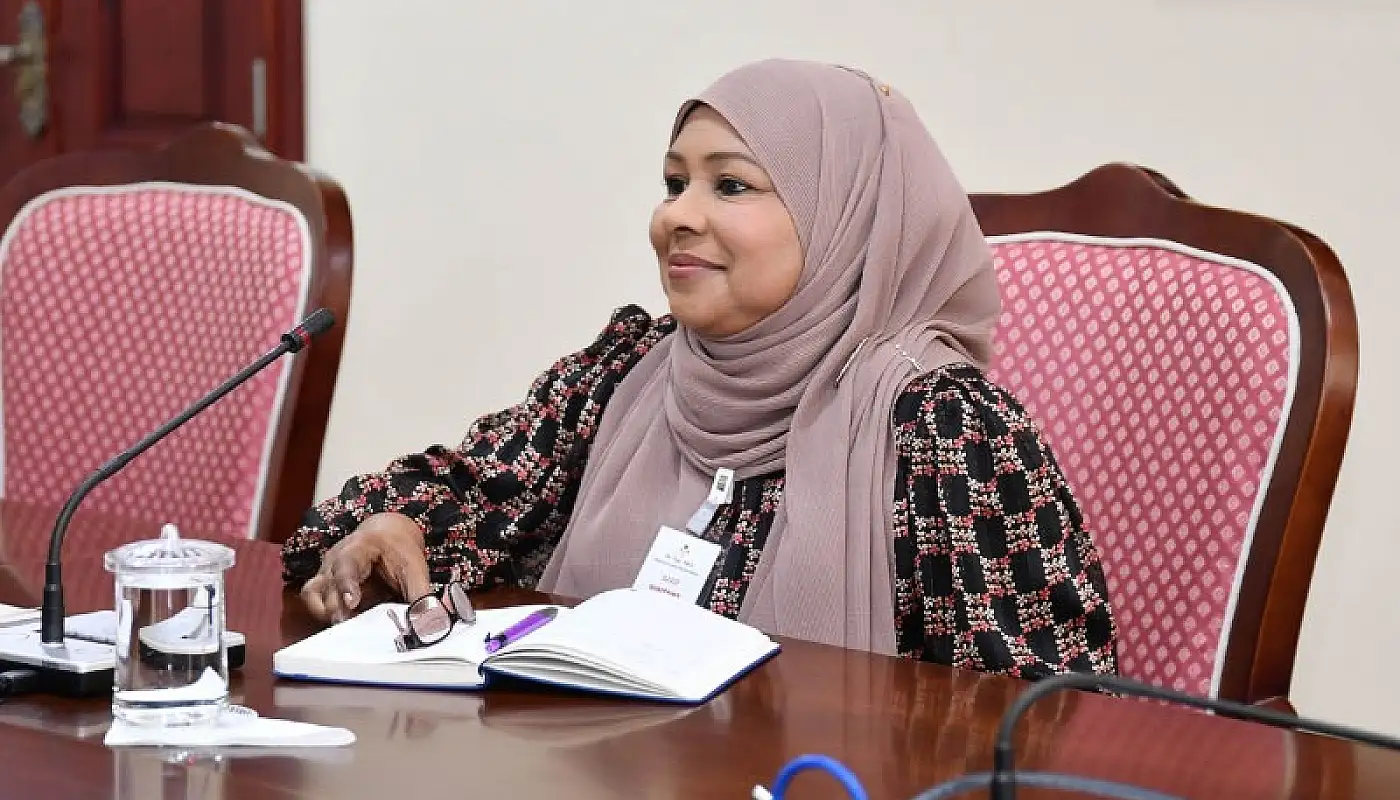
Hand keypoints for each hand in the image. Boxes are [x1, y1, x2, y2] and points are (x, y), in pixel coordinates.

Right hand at [300, 512, 432, 623]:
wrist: (387, 537)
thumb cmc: (400, 551)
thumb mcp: (415, 569)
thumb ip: (421, 596)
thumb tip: (430, 625)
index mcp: (358, 547)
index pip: (346, 564)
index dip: (347, 584)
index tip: (352, 603)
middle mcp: (335, 559)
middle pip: (325, 585)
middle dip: (335, 608)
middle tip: (349, 627)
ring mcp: (326, 573)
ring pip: (312, 595)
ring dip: (325, 614)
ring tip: (345, 630)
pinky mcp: (325, 588)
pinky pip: (315, 604)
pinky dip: (325, 617)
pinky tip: (344, 629)